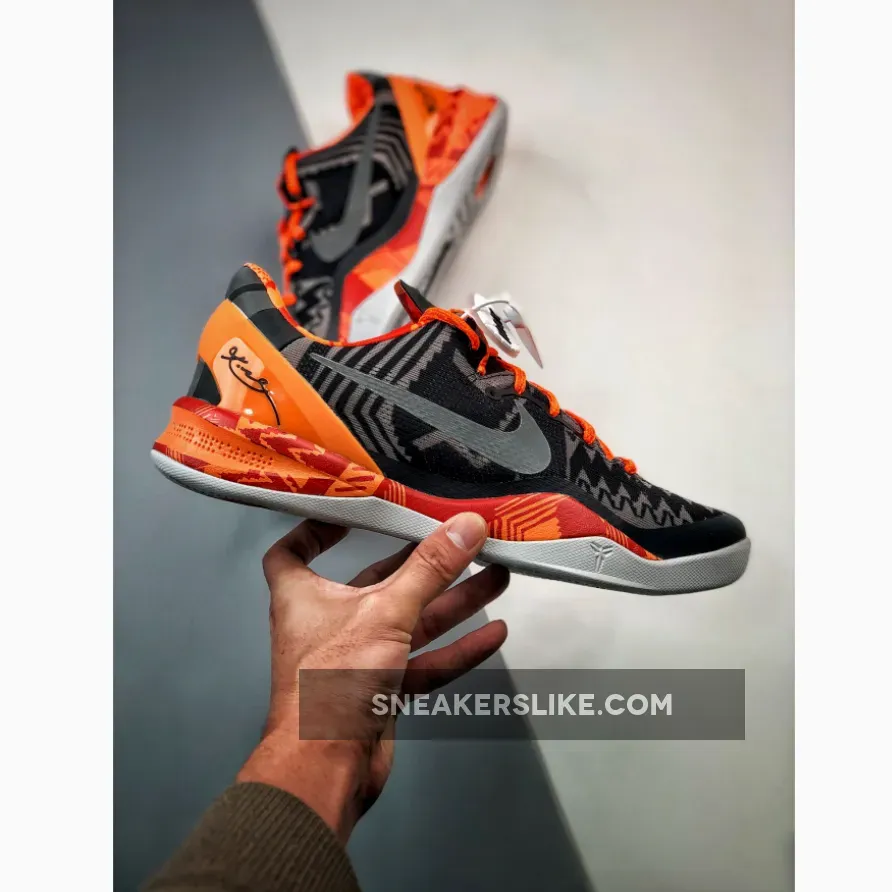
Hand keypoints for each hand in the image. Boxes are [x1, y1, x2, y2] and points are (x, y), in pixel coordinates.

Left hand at [236, 513, 508, 841]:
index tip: (352, 512)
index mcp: (304, 596)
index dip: (315, 530)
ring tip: (497, 577)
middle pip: (377, 582)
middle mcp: (328, 623)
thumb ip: (429, 570)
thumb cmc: (334, 680)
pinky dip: (455, 648)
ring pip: (410, 621)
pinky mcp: (382, 691)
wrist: (326, 771)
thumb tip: (467, 524)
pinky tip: (493, 634)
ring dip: (452, 602)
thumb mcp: (385, 612)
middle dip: (424, 565)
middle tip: (465, 542)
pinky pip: (423, 661)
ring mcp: (357, 659)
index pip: (292, 553)